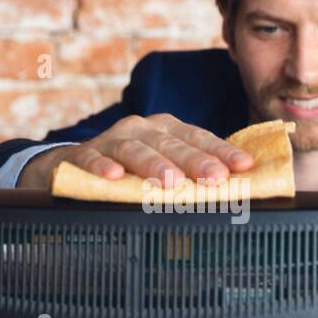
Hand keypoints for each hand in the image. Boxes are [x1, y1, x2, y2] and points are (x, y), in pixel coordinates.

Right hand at [16, 113, 255, 188]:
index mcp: (166, 131)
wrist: (72, 167)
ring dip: (154, 164)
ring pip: (135, 149)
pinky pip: (93, 158)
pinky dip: (102, 166)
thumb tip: (236, 188)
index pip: (199, 138)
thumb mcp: (162, 168)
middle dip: (195, 160)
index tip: (244, 167)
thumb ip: (192, 175)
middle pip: (171, 144)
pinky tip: (114, 177)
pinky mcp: (82, 154)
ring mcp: (111, 140)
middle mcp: (142, 129)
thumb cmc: (128, 170)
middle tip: (215, 177)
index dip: (222, 151)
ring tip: (171, 182)